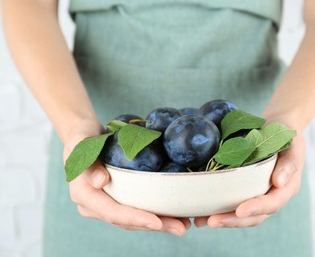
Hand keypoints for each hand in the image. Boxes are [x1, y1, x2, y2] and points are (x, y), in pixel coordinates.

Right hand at [63, 119, 190, 235]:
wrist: (84, 136)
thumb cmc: (82, 136)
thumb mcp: (81, 142)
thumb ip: (88, 161)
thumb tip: (101, 182)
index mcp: (84, 195)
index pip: (112, 212)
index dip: (135, 218)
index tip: (157, 221)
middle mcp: (94, 206)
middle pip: (127, 221)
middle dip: (155, 225)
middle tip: (181, 227)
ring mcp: (105, 206)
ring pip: (134, 220)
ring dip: (159, 224)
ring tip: (183, 224)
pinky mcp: (117, 201)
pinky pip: (136, 211)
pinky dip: (156, 213)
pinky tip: (175, 214)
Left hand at [194, 120, 304, 227]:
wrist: (277, 124)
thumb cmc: (287, 133)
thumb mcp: (292, 143)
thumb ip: (289, 163)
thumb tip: (279, 182)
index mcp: (286, 188)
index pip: (272, 203)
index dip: (256, 208)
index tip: (239, 211)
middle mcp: (271, 196)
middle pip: (253, 216)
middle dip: (232, 220)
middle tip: (211, 221)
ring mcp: (256, 194)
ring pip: (240, 214)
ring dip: (222, 219)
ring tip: (200, 221)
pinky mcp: (244, 189)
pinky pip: (231, 202)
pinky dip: (217, 209)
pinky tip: (199, 213)